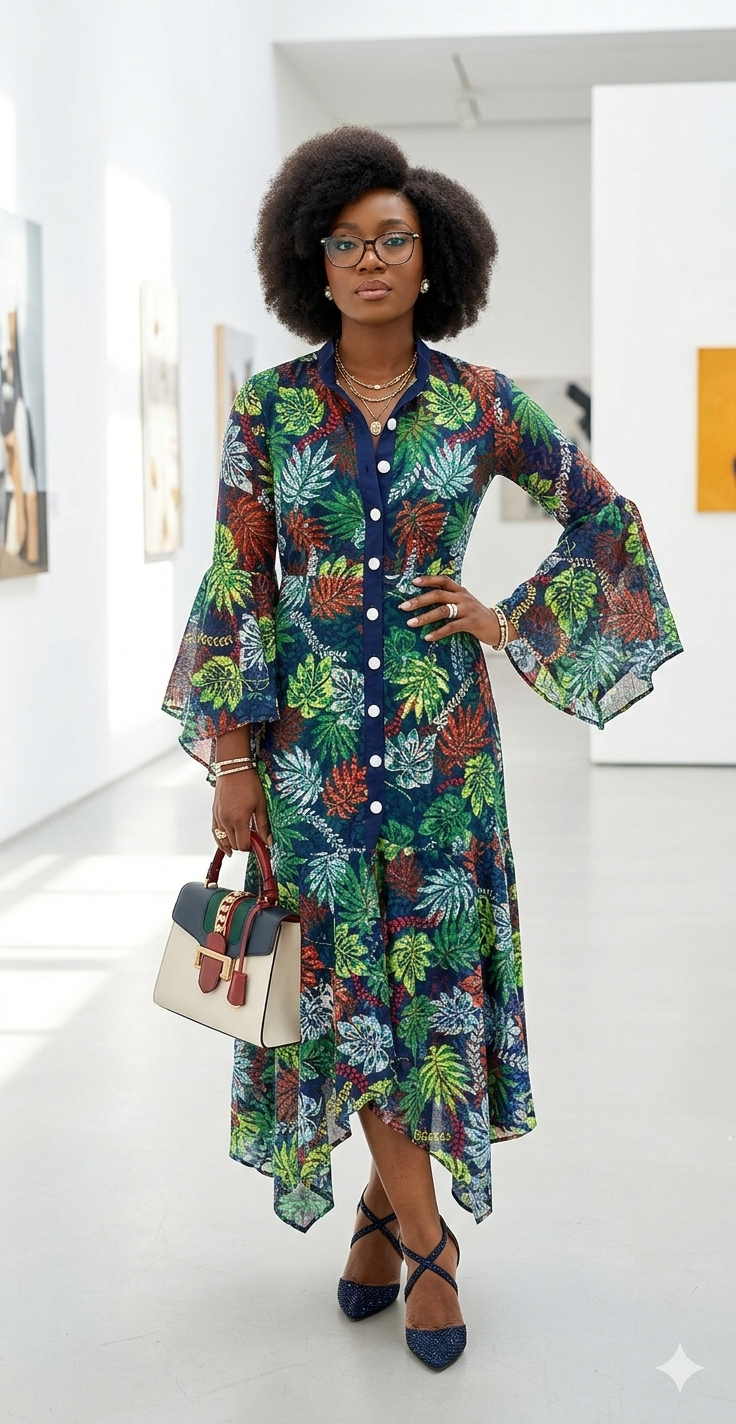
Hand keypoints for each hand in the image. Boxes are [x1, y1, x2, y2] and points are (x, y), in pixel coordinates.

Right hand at [212, 768, 271, 854]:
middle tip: (253, 840)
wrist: (233, 768)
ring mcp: (218, 817)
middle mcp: (226, 820)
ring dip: (232, 844)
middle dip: (243, 845)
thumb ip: (263, 825)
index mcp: (239, 820)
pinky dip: (220, 840)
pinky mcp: (214, 812)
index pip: (243, 844)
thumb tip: (269, 842)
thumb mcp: (261, 804)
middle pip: (233, 844)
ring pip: (222, 840)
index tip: (258, 844)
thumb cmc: (248, 783)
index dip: (251, 848)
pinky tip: (226, 844)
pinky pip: (215, 832)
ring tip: (241, 844)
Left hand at [398, 576, 515, 646]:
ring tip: (411, 623)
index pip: (443, 580)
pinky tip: (428, 637)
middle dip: (419, 600)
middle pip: (438, 595)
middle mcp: (463, 597)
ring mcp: (467, 610)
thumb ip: (449, 600)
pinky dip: (438, 632)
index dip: (428, 580)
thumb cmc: (476, 616)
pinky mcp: (471, 623)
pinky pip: (451, 627)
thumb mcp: (464, 603)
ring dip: (425, 617)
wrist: (499, 626)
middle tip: (404, 607)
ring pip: (443, 610)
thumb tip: (426, 602)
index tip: (413, 582)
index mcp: (460, 591)